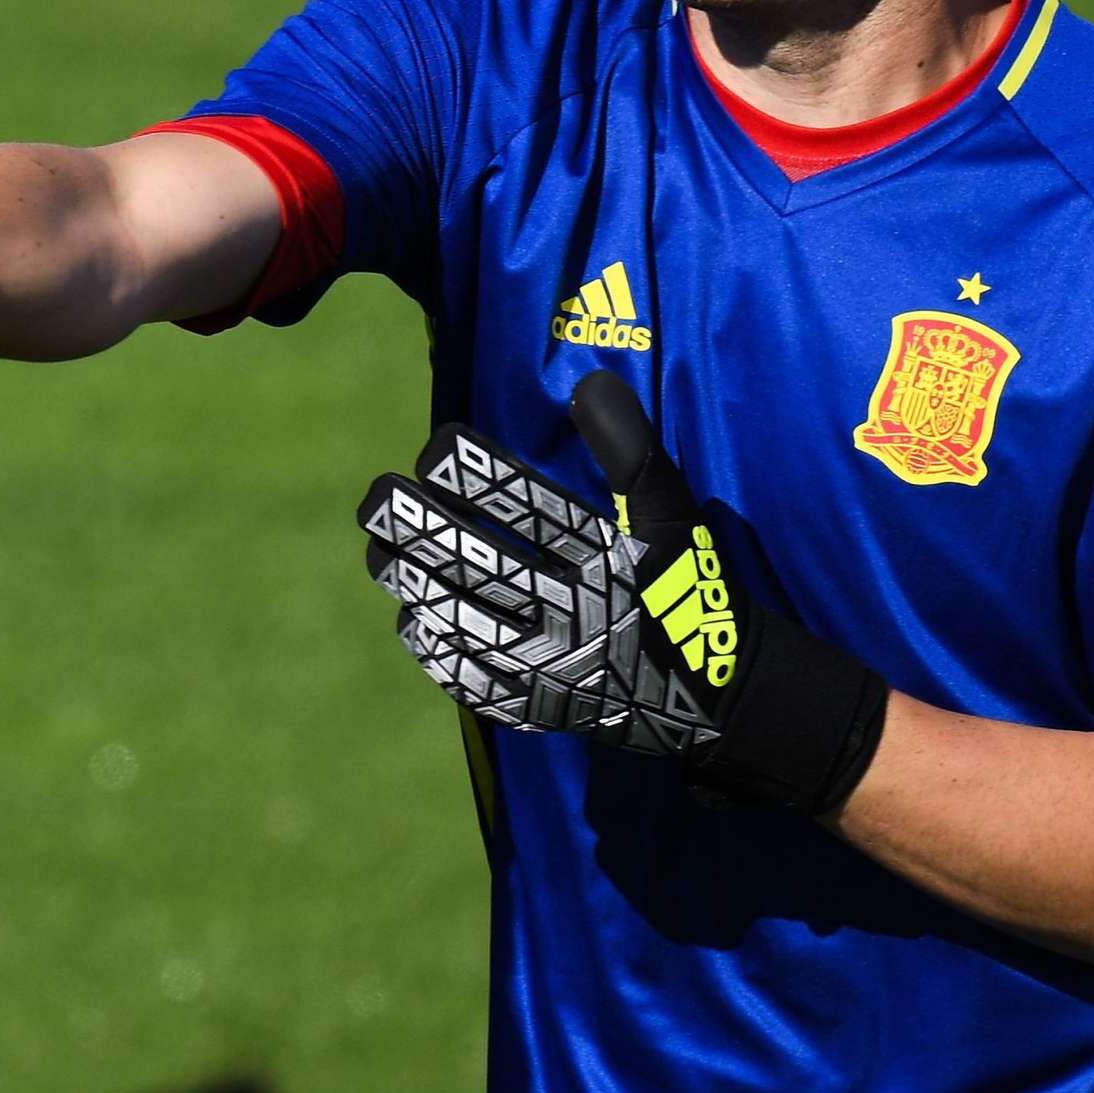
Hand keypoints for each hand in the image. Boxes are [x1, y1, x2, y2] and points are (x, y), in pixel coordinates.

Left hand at [357, 371, 890, 814]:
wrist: (717, 697)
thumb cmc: (688, 590)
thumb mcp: (674, 518)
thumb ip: (633, 451)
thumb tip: (589, 383)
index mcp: (610, 563)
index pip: (531, 509)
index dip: (477, 476)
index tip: (437, 446)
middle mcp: (576, 616)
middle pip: (479, 565)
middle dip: (419, 528)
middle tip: (376, 494)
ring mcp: (554, 668)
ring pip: (464, 620)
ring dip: (413, 583)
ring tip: (378, 549)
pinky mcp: (542, 709)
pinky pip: (473, 682)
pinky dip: (437, 649)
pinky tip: (411, 617)